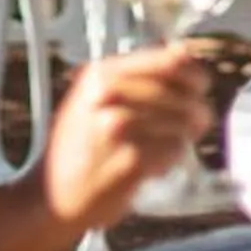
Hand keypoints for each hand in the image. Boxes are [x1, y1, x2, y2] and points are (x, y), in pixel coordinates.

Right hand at [32, 45, 211, 233]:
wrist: (51, 198)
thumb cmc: (78, 149)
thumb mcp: (93, 98)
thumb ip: (136, 76)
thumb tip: (183, 53)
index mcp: (102, 73)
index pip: (171, 60)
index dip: (194, 74)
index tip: (199, 89)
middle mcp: (109, 94)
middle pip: (183, 94)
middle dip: (194, 112)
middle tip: (190, 127)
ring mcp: (119, 126)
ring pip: (184, 122)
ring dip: (181, 138)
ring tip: (162, 148)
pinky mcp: (132, 159)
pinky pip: (175, 149)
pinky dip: (171, 160)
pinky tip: (154, 166)